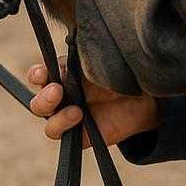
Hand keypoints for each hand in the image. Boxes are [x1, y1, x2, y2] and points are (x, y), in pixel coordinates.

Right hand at [28, 59, 158, 148]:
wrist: (148, 96)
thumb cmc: (122, 71)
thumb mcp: (99, 60)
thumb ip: (82, 58)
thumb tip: (70, 49)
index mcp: (64, 75)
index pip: (40, 76)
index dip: (37, 75)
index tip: (42, 73)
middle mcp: (65, 97)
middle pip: (39, 103)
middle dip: (43, 98)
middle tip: (56, 91)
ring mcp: (71, 117)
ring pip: (48, 121)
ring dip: (55, 116)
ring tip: (76, 111)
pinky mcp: (81, 136)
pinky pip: (64, 136)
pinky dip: (65, 128)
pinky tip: (81, 118)